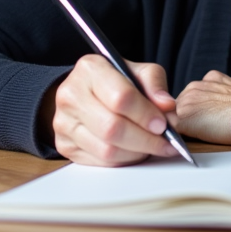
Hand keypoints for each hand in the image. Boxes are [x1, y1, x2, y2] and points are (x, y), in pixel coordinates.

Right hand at [50, 54, 178, 166]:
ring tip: (152, 146)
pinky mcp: (65, 145)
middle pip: (113, 128)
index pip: (121, 98)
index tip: (164, 124)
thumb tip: (167, 107)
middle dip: (145, 140)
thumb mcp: (138, 72)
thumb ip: (155, 85)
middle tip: (165, 143)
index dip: (146, 115)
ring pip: (107, 150)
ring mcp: (63, 122)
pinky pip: (100, 162)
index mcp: (90, 69)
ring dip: (137, 153)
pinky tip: (135, 151)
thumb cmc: (116, 82)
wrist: (85, 92)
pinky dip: (124, 160)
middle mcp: (71, 94)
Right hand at [174, 70, 230, 145]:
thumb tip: (177, 129)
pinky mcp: (213, 76)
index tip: (183, 132)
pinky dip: (211, 90)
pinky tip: (222, 101)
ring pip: (190, 93)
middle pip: (177, 105)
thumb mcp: (202, 139)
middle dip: (186, 113)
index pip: (167, 119)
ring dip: (198, 102)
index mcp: (180, 114)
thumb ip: (184, 130)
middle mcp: (187, 96)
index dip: (176, 126)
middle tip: (202, 125)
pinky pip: (205, 83)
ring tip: (214, 113)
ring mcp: (200, 84)